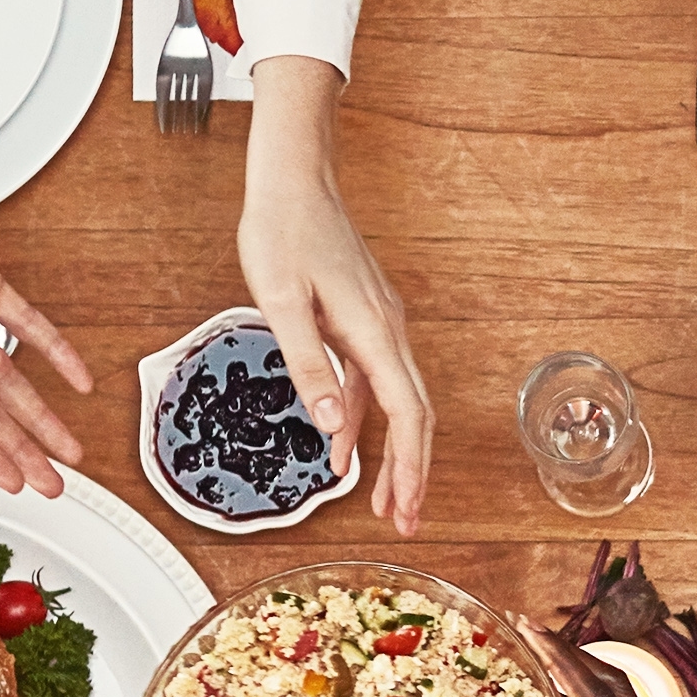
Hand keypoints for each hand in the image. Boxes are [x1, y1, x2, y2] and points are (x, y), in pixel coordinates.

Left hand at [237, 65, 433, 530]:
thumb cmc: (283, 227)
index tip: (406, 507)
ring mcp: (379, 324)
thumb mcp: (280, 302)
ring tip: (386, 500)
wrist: (293, 176)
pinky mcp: (364, 319)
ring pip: (399, 402)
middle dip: (413, 473)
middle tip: (406, 520)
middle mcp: (387, 329)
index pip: (405, 414)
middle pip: (415, 416)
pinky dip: (368, 420)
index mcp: (373, 330)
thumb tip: (335, 426)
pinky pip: (375, 382)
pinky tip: (346, 449)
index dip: (408, 467)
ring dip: (396, 452)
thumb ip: (307, 366)